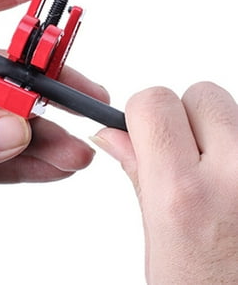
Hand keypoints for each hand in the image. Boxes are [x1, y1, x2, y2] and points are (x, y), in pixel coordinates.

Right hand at [92, 82, 237, 283]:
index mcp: (183, 194)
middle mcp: (235, 176)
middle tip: (187, 156)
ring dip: (222, 132)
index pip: (154, 103)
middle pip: (202, 95)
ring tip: (220, 177)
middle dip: (186, 116)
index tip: (144, 129)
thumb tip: (111, 135)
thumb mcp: (160, 241)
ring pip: (235, 111)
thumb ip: (137, 174)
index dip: (142, 111)